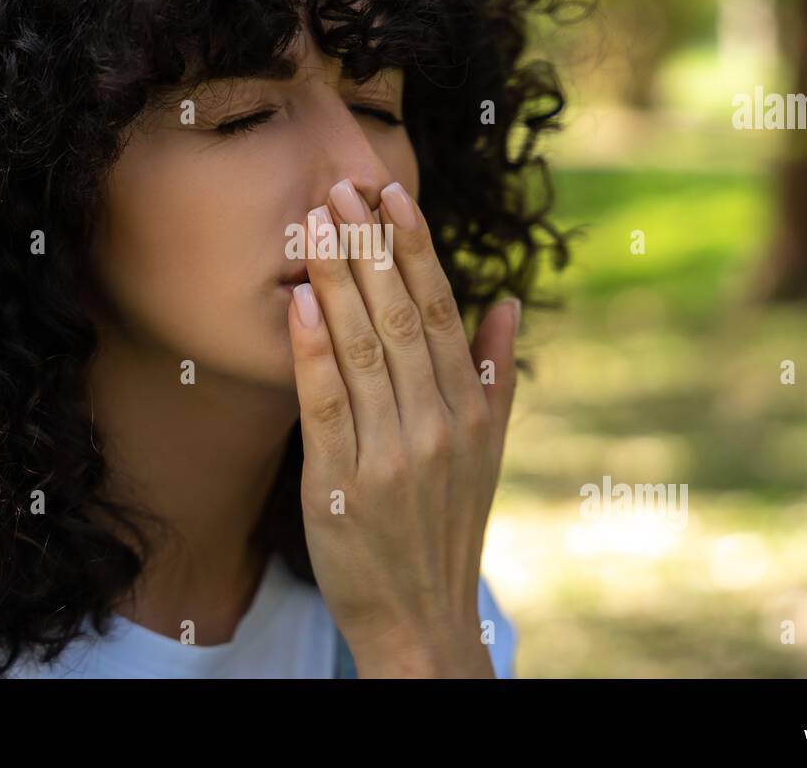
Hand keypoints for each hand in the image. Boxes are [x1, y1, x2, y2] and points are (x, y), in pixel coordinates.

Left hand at [287, 178, 520, 677]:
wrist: (422, 618)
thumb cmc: (448, 525)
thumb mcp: (488, 451)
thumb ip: (496, 374)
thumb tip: (505, 301)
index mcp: (471, 410)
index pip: (440, 312)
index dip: (414, 250)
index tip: (392, 196)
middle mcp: (437, 424)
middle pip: (399, 319)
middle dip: (369, 249)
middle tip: (339, 188)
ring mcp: (390, 453)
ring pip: (362, 349)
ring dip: (337, 281)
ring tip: (315, 224)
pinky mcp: (343, 483)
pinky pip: (327, 404)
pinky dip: (313, 351)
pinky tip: (300, 302)